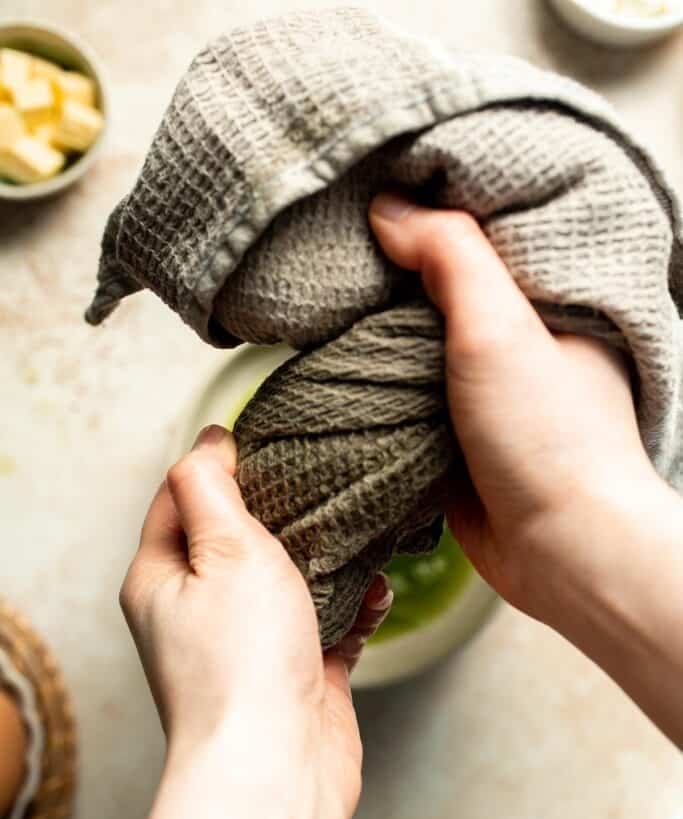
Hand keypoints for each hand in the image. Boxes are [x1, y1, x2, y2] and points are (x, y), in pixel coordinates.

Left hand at [120, 425, 391, 818]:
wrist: (276, 769)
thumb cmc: (241, 663)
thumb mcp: (222, 550)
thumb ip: (208, 487)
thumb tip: (207, 444)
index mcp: (162, 579)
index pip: (179, 498)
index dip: (217, 463)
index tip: (263, 438)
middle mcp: (198, 612)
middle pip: (240, 538)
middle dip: (284, 512)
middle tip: (322, 484)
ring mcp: (248, 645)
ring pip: (290, 581)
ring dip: (329, 561)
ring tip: (360, 541)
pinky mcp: (296, 674)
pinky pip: (328, 624)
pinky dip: (353, 607)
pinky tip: (377, 596)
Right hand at [369, 194, 656, 623]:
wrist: (559, 549)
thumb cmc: (550, 439)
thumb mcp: (500, 327)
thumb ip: (451, 256)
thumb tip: (390, 209)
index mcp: (549, 297)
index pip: (484, 229)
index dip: (431, 204)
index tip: (374, 186)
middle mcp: (519, 338)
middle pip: (444, 284)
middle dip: (391, 270)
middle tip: (334, 239)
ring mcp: (486, 389)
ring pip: (419, 341)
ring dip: (376, 329)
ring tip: (322, 294)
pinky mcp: (456, 433)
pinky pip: (406, 394)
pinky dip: (376, 383)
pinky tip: (335, 360)